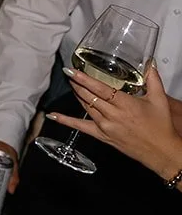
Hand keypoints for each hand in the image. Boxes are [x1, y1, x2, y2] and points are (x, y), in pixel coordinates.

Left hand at [50, 65, 181, 178]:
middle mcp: (113, 115)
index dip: (85, 79)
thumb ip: (153, 80)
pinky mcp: (102, 136)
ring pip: (86, 107)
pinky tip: (53, 115)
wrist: (162, 152)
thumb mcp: (159, 100)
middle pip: (89, 96)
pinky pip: (81, 127)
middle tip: (69, 72)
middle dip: (78, 84)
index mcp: (126, 105)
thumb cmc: (161, 127)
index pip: (101, 89)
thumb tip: (150, 63)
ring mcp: (106, 127)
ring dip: (77, 94)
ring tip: (70, 83)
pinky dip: (66, 121)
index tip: (73, 71)